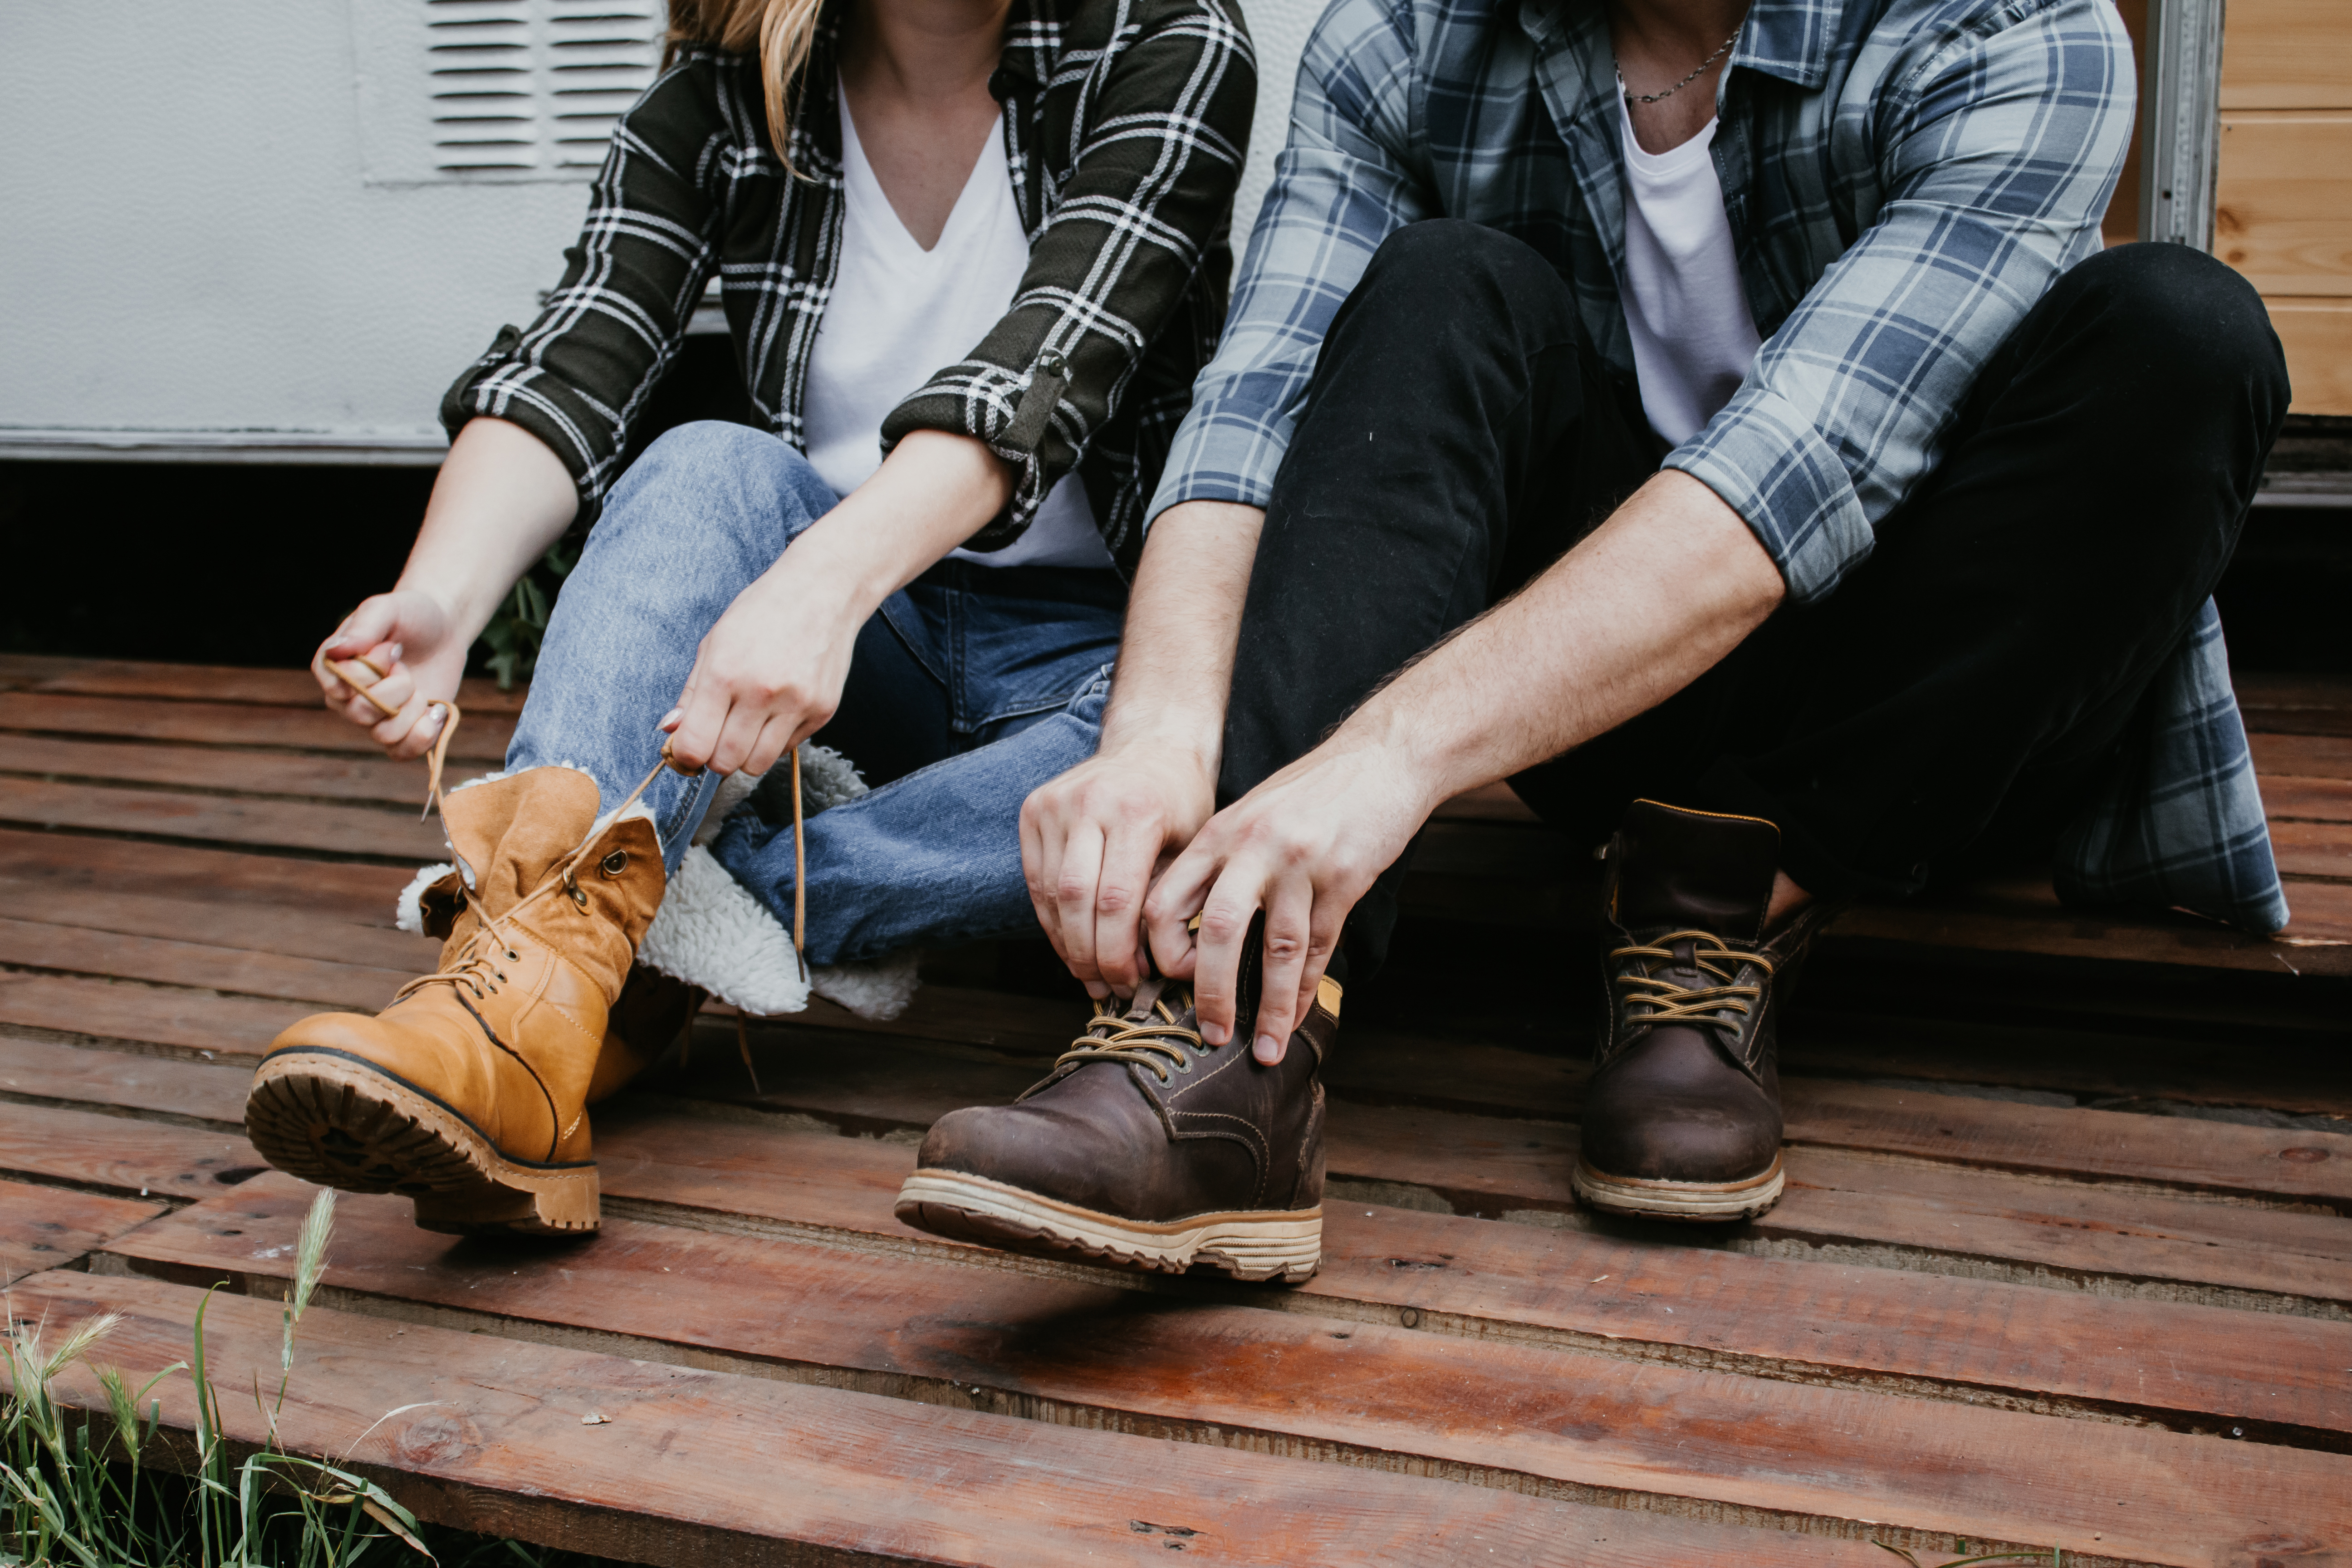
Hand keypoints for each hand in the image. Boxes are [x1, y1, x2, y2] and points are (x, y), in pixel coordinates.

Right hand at [314, 590, 468, 759]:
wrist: (444, 630)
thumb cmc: (410, 615)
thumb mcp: (388, 607)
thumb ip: (365, 626)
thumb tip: (338, 651)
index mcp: (332, 667)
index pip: (341, 686)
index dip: (372, 670)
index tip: (390, 648)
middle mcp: (346, 698)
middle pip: (363, 713)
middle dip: (397, 687)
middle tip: (404, 665)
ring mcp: (373, 718)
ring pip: (385, 735)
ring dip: (413, 708)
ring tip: (419, 686)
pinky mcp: (401, 731)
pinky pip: (401, 753)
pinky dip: (424, 735)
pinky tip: (436, 709)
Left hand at [661, 555, 865, 777]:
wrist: (822, 591)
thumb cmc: (764, 612)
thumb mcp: (714, 643)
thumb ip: (691, 692)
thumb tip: (671, 730)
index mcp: (725, 674)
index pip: (695, 746)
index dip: (686, 756)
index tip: (688, 749)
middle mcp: (761, 693)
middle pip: (726, 762)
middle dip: (715, 757)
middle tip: (718, 735)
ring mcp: (796, 704)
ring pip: (758, 764)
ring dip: (745, 754)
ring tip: (746, 727)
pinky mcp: (822, 711)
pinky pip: (788, 748)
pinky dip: (775, 739)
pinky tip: (776, 710)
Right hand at [1021, 747, 1215, 997]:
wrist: (1152, 745)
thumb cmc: (1180, 801)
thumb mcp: (1192, 847)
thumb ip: (1168, 900)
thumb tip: (1149, 968)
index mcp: (1136, 811)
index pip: (1117, 901)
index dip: (1118, 952)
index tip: (1130, 983)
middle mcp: (1089, 802)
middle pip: (1078, 901)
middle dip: (1090, 955)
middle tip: (1106, 987)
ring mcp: (1055, 803)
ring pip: (1051, 893)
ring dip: (1067, 943)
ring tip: (1088, 974)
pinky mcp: (1033, 809)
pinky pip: (1036, 879)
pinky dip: (1051, 919)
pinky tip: (1070, 944)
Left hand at [1144, 740, 1432, 1062]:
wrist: (1382, 758)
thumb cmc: (1309, 794)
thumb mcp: (1249, 816)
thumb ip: (1219, 865)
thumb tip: (1194, 932)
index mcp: (1217, 835)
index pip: (1164, 901)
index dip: (1161, 952)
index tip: (1170, 984)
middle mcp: (1252, 848)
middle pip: (1218, 931)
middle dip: (1212, 993)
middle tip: (1211, 1035)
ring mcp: (1300, 863)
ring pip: (1278, 949)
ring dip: (1271, 1007)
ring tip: (1265, 1050)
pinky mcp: (1344, 878)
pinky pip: (1321, 946)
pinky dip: (1308, 988)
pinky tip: (1299, 1016)